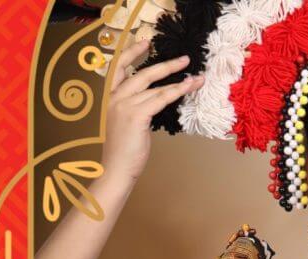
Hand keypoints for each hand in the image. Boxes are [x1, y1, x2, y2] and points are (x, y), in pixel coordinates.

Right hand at [101, 40, 204, 184]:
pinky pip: (161, 99)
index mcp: (110, 98)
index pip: (118, 68)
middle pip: (142, 74)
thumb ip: (136, 107)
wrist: (116, 168)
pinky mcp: (136, 116)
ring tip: (197, 77)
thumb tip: (156, 99)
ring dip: (179, 80)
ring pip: (156, 87)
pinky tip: (189, 87)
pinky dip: (177, 91)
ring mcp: (124, 106)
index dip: (132, 53)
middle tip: (185, 59)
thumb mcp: (126, 122)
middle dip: (166, 65)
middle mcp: (115, 98)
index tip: (145, 42)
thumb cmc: (124, 150)